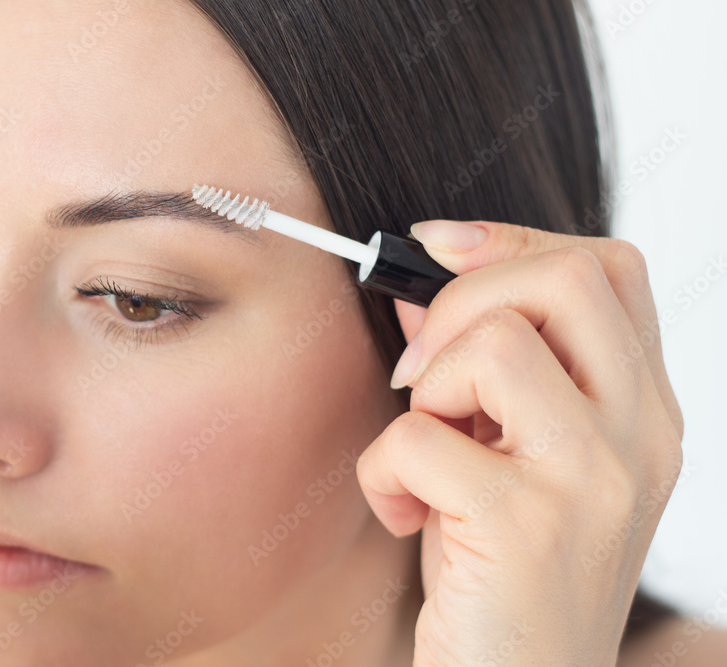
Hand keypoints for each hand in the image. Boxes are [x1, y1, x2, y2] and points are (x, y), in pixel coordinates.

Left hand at [355, 219, 684, 665]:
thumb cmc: (504, 574)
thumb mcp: (504, 456)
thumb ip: (477, 369)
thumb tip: (419, 285)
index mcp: (643, 410)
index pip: (606, 268)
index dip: (513, 242)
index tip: (440, 252)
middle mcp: (640, 436)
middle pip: (565, 277)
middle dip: (462, 298)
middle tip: (423, 374)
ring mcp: (595, 481)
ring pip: (493, 343)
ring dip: (426, 388)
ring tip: (426, 449)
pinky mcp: (529, 527)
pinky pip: (419, 437)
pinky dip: (383, 469)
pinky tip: (404, 515)